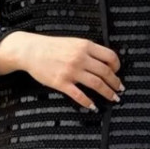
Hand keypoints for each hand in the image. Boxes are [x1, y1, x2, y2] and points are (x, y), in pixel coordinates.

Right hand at [0, 31, 122, 109]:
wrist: (30, 50)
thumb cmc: (51, 47)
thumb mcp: (73, 42)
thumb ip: (88, 50)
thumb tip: (104, 62)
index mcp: (85, 46)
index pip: (110, 57)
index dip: (117, 67)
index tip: (117, 73)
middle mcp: (80, 58)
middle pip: (105, 73)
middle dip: (115, 83)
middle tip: (119, 90)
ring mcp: (71, 71)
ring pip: (96, 84)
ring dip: (107, 93)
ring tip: (113, 98)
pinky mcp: (61, 82)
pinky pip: (79, 95)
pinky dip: (88, 102)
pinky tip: (93, 107)